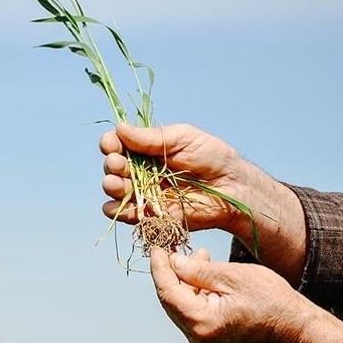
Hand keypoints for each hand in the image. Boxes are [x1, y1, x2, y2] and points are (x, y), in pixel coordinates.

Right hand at [100, 123, 247, 231]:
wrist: (232, 187)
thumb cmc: (212, 157)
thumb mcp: (183, 138)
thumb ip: (151, 137)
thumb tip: (119, 127)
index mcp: (146, 149)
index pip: (118, 144)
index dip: (110, 143)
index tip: (112, 143)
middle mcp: (141, 170)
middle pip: (113, 167)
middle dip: (112, 165)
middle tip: (119, 164)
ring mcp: (145, 193)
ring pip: (115, 190)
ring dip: (111, 186)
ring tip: (117, 183)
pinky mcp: (151, 215)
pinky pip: (126, 215)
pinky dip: (116, 211)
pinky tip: (118, 206)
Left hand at [149, 246, 342, 342]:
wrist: (296, 328)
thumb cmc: (270, 299)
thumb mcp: (232, 276)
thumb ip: (198, 270)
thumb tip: (171, 261)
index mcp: (201, 323)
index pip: (167, 291)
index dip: (159, 266)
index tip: (156, 246)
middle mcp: (197, 338)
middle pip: (171, 300)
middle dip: (171, 272)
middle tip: (176, 246)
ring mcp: (204, 342)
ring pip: (182, 305)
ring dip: (186, 280)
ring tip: (200, 255)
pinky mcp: (212, 339)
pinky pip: (194, 313)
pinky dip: (196, 292)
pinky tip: (205, 274)